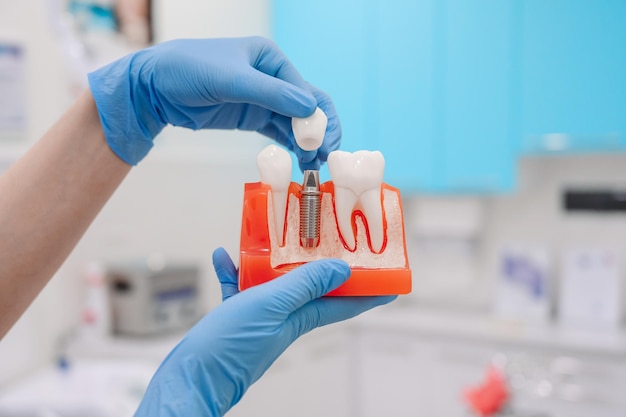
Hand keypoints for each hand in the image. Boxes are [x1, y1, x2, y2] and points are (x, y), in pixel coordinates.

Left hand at [88, 36, 340, 168]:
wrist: (154, 86)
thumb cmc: (189, 69)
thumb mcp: (231, 79)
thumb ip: (271, 94)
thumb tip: (310, 109)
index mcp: (270, 60)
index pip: (305, 90)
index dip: (317, 117)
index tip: (320, 142)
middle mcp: (271, 78)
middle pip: (306, 106)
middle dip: (318, 130)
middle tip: (325, 156)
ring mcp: (262, 99)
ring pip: (295, 122)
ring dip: (307, 142)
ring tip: (315, 164)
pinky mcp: (251, 117)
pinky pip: (278, 131)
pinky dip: (291, 145)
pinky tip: (300, 159)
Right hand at [134, 248, 395, 415]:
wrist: (190, 377)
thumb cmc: (230, 348)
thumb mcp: (272, 306)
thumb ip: (305, 285)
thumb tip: (342, 269)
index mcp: (301, 316)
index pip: (347, 302)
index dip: (371, 291)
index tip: (391, 278)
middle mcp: (286, 316)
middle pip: (313, 285)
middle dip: (324, 262)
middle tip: (330, 236)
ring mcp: (261, 317)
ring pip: (276, 280)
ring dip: (276, 258)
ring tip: (272, 234)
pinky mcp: (238, 318)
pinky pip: (241, 286)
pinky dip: (236, 271)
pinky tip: (224, 256)